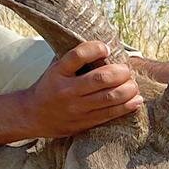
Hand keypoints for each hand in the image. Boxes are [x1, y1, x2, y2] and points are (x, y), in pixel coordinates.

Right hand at [22, 41, 142, 137]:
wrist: (32, 115)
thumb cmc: (50, 86)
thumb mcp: (56, 68)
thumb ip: (75, 58)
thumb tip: (105, 45)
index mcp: (58, 72)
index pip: (77, 56)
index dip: (95, 49)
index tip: (106, 47)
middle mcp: (66, 91)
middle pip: (99, 79)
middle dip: (120, 72)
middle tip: (127, 70)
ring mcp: (76, 109)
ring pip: (108, 98)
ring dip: (127, 90)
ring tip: (134, 85)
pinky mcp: (83, 123)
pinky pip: (109, 115)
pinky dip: (126, 107)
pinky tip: (136, 100)